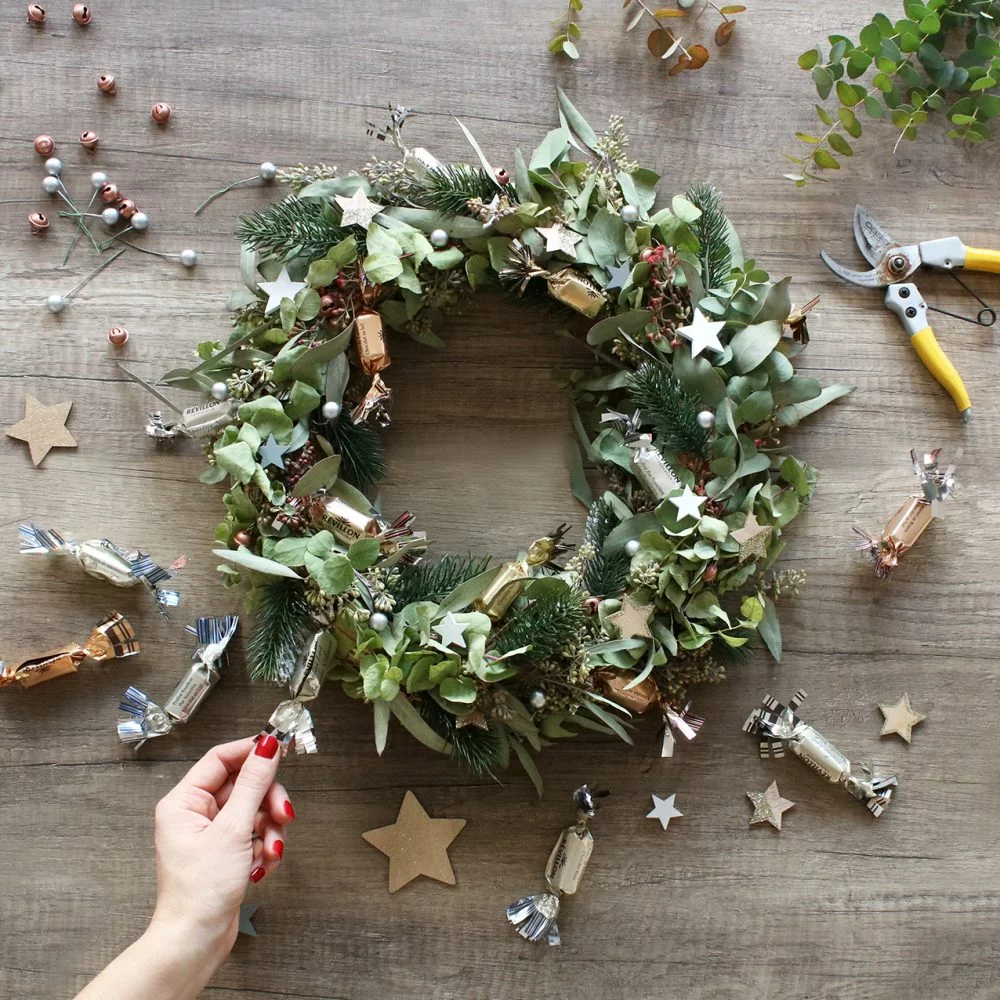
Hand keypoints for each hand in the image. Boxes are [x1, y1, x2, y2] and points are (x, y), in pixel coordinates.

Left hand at [149, 735, 293, 961]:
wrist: (196, 941)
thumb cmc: (199, 891)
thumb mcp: (233, 829)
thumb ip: (253, 784)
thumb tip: (268, 747)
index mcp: (184, 801)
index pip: (221, 759)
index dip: (252, 752)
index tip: (280, 749)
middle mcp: (195, 814)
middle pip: (244, 786)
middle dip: (267, 802)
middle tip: (282, 815)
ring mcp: (212, 835)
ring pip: (254, 812)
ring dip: (270, 830)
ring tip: (270, 851)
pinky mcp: (226, 853)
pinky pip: (255, 835)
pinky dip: (264, 848)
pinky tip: (262, 866)